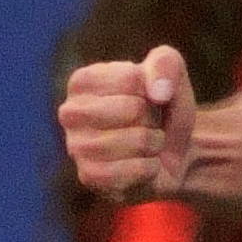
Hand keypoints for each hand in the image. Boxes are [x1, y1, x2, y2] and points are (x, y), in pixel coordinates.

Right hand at [60, 44, 199, 198]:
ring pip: (136, 141)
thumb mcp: (171, 75)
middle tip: (146, 123)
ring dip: (153, 143)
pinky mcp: (89, 177)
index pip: (132, 78)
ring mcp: (76, 147)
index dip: (153, 89)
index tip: (146, 97)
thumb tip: (158, 92)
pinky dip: (149, 168)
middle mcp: (70, 112)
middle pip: (133, 109)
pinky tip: (141, 165)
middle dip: (152, 118)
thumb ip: (166, 63)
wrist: (172, 155)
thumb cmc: (163, 110)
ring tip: (146, 144)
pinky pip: (133, 171)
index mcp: (82, 81)